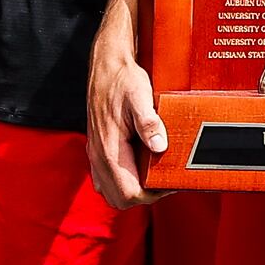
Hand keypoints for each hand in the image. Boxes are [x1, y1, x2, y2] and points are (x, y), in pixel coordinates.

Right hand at [86, 53, 168, 209]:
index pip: (129, 192)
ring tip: (154, 174)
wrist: (105, 65)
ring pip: (111, 191)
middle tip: (164, 180)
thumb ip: (148, 122)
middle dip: (144, 196)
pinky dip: (123, 181)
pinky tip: (139, 166)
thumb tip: (159, 146)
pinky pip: (106, 178)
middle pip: (120, 199)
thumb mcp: (140, 95)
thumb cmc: (122, 79)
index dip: (152, 194)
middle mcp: (98, 155)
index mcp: (109, 148)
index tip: (170, 181)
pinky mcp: (97, 148)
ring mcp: (95, 153)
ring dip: (132, 190)